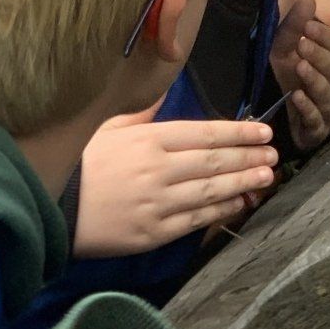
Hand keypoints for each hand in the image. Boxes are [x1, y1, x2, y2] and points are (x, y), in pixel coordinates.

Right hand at [72, 105, 277, 257]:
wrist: (55, 208)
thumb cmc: (83, 163)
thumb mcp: (110, 128)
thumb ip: (144, 114)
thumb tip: (167, 96)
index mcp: (150, 139)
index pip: (205, 133)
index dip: (239, 132)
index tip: (262, 132)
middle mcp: (160, 169)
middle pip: (215, 161)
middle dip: (248, 157)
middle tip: (274, 155)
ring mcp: (160, 202)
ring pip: (212, 191)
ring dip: (244, 182)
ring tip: (268, 176)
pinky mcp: (155, 232)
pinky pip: (197, 220)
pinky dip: (222, 211)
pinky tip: (240, 203)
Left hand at [268, 0, 329, 150]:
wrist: (276, 117)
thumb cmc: (287, 78)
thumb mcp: (284, 49)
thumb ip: (295, 26)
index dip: (327, 37)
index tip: (309, 25)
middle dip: (320, 56)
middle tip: (302, 43)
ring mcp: (327, 110)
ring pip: (328, 95)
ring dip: (315, 80)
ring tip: (300, 66)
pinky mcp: (315, 130)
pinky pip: (316, 120)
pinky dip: (307, 108)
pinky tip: (297, 97)